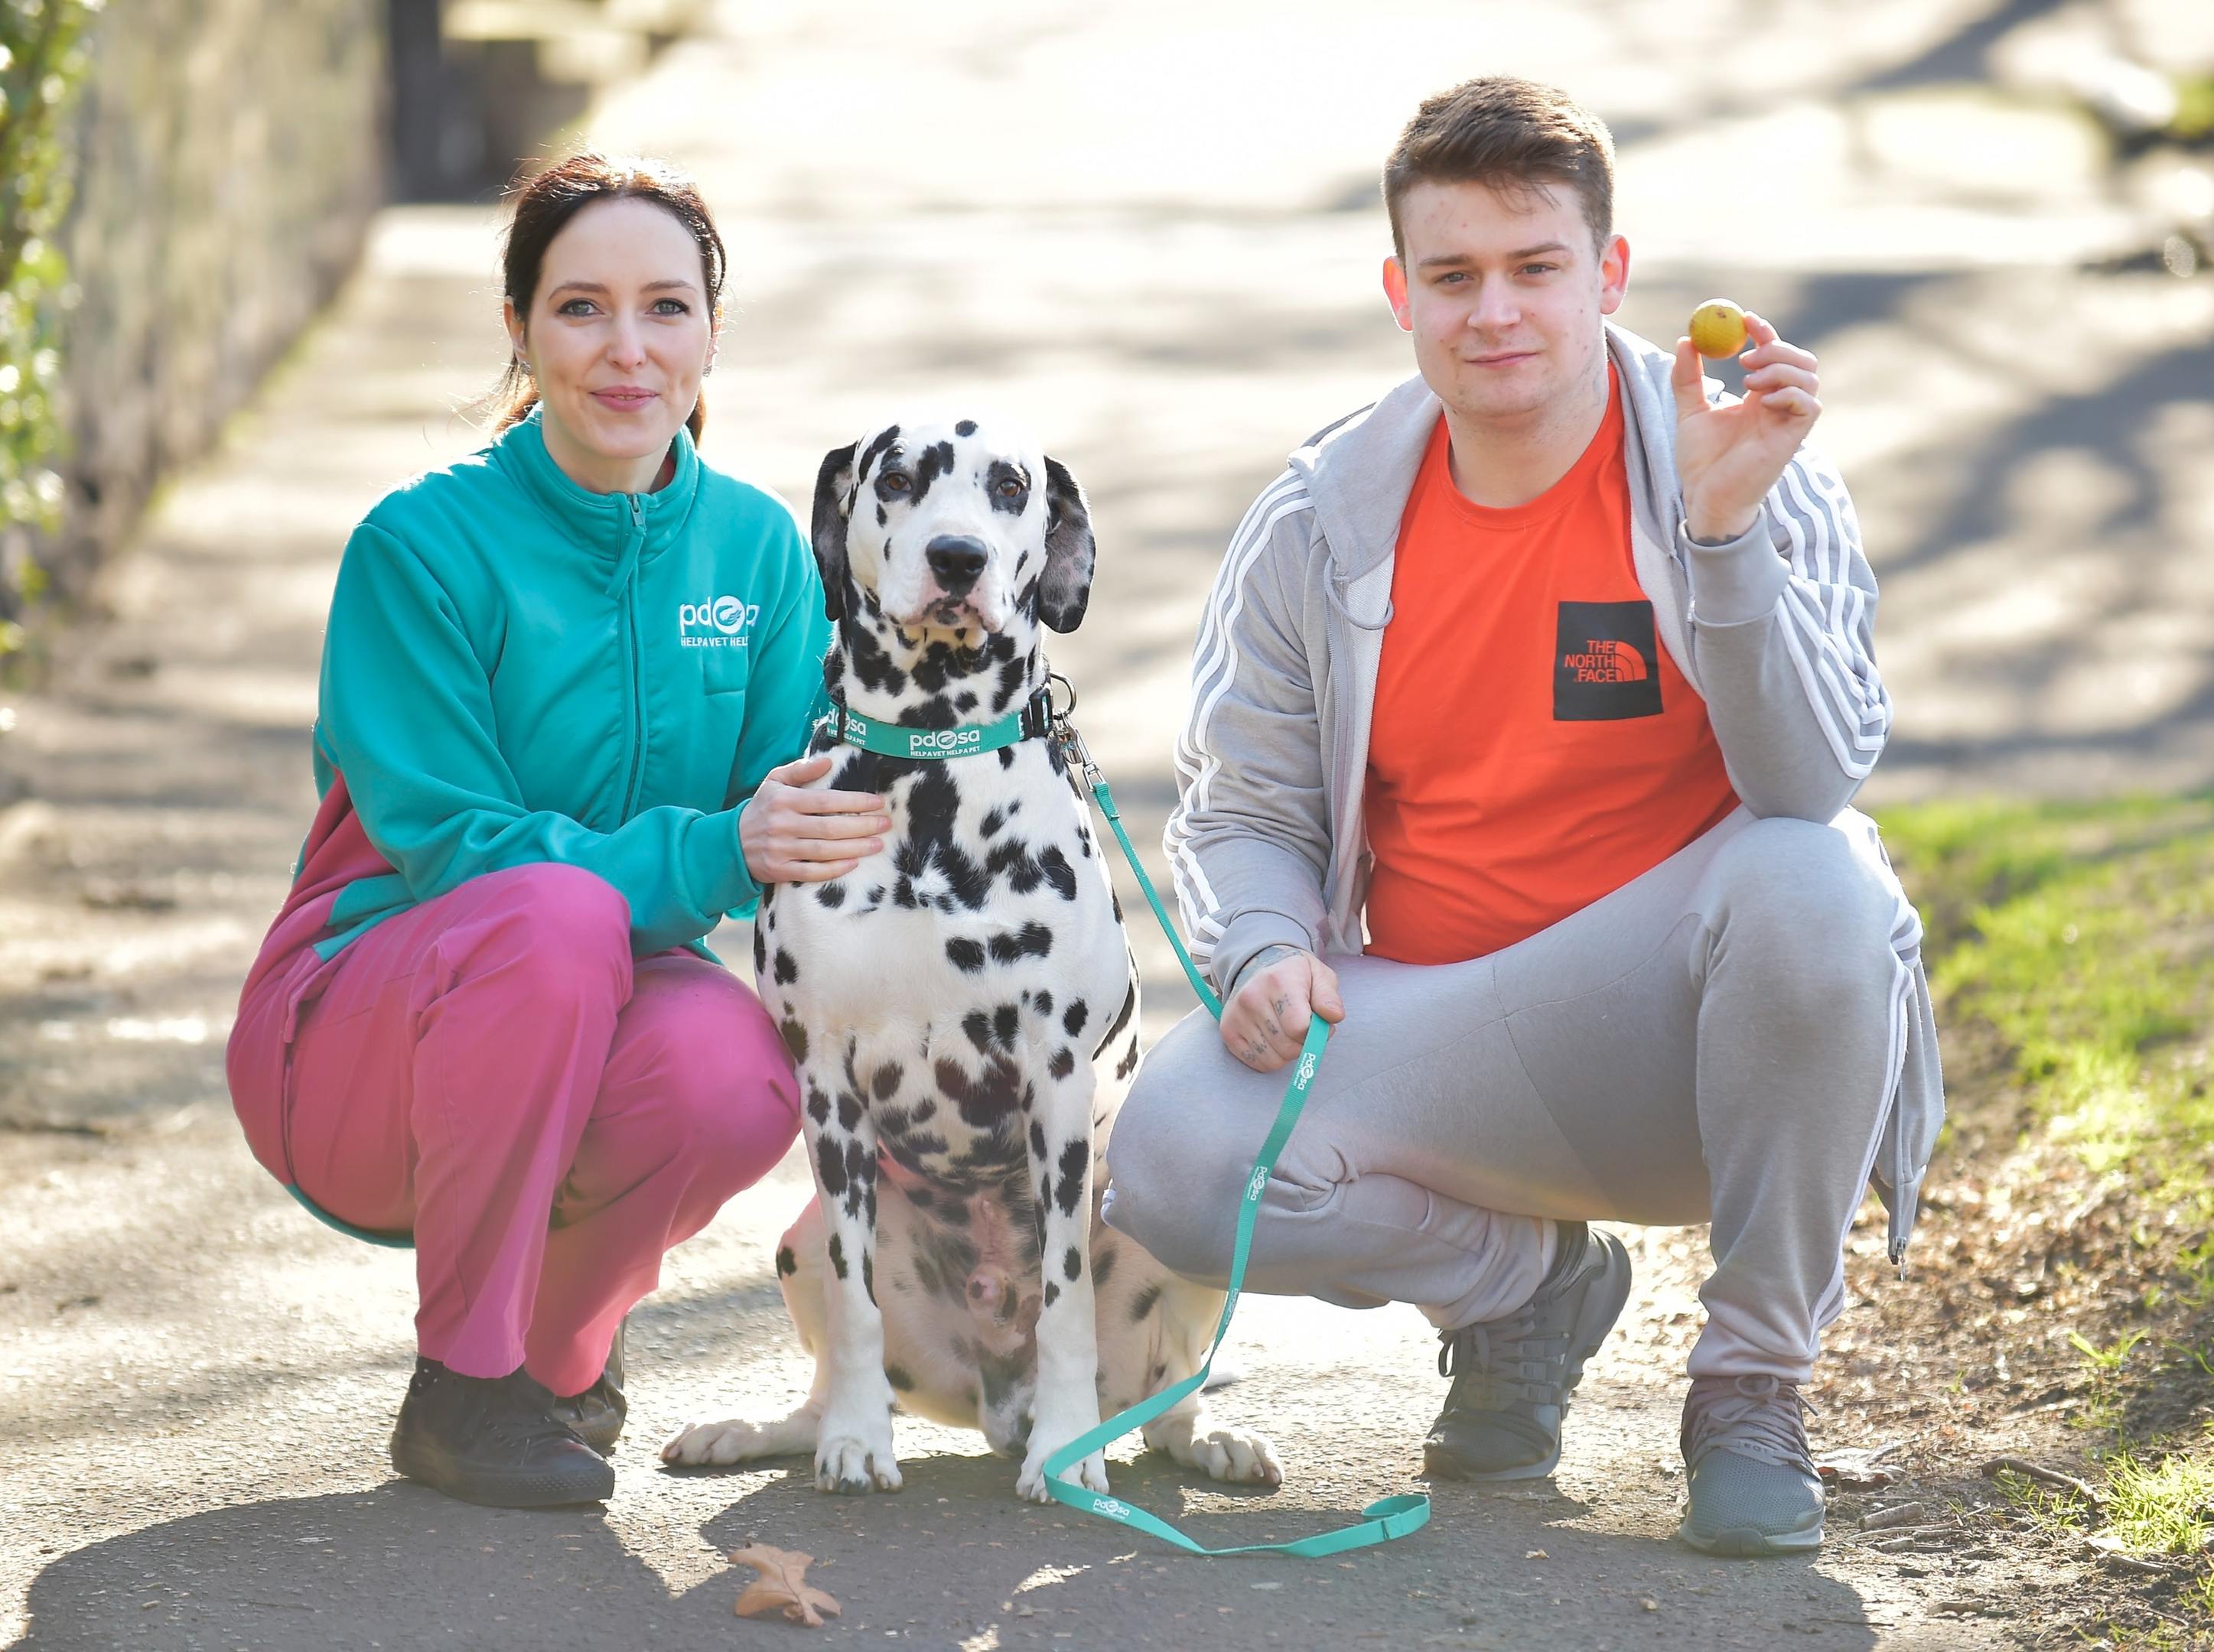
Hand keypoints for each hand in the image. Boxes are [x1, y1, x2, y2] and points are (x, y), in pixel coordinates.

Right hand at [740, 753, 888, 883]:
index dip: (854, 801)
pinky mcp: (779, 870)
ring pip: (824, 851)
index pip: (825, 801)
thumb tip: (828, 761)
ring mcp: (780, 850)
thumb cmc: (762, 808)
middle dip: (862, 826)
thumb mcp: (774, 782)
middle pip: (829, 828)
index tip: (878, 803)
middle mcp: (782, 825)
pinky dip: (834, 869)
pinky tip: (854, 863)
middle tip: (885, 825)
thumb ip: (800, 770)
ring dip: (855, 848)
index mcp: (784, 800)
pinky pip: (812, 872)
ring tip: (878, 844)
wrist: (731, 843)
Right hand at [1219, 947, 1344, 1072]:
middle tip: (1302, 1029)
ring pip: (1273, 1060)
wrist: (1257, 965)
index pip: (1299, 1027)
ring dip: (1286, 1054)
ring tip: (1287, 1033)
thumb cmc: (1293, 974)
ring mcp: (1237, 1016)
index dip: (1314, 1032)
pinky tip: (1272, 1040)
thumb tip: (1334, 1016)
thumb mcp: (1318, 975)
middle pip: (1287, 1047)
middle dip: (1302, 1044)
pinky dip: (1269, 1058)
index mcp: (1278, 981)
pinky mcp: (1227, 1032)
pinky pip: (1256, 1063)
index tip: (1316, 1023)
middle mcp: (1252, 998)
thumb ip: (1328, 996)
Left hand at [1671, 311, 1821, 543]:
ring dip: (1781, 369)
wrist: (1704, 498)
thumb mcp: (1689, 411)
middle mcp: (1779, 405)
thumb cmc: (1702, 461)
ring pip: (1809, 377)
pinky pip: (1809, 405)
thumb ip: (1687, 378)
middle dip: (1778, 348)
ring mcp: (1788, 421)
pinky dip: (1790, 393)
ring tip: (1748, 381)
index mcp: (1759, 396)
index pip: (1774, 354)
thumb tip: (1687, 340)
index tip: (1745, 318)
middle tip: (1746, 357)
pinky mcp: (1793, 439)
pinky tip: (1764, 401)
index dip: (1765, 332)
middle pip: (1801, 360)